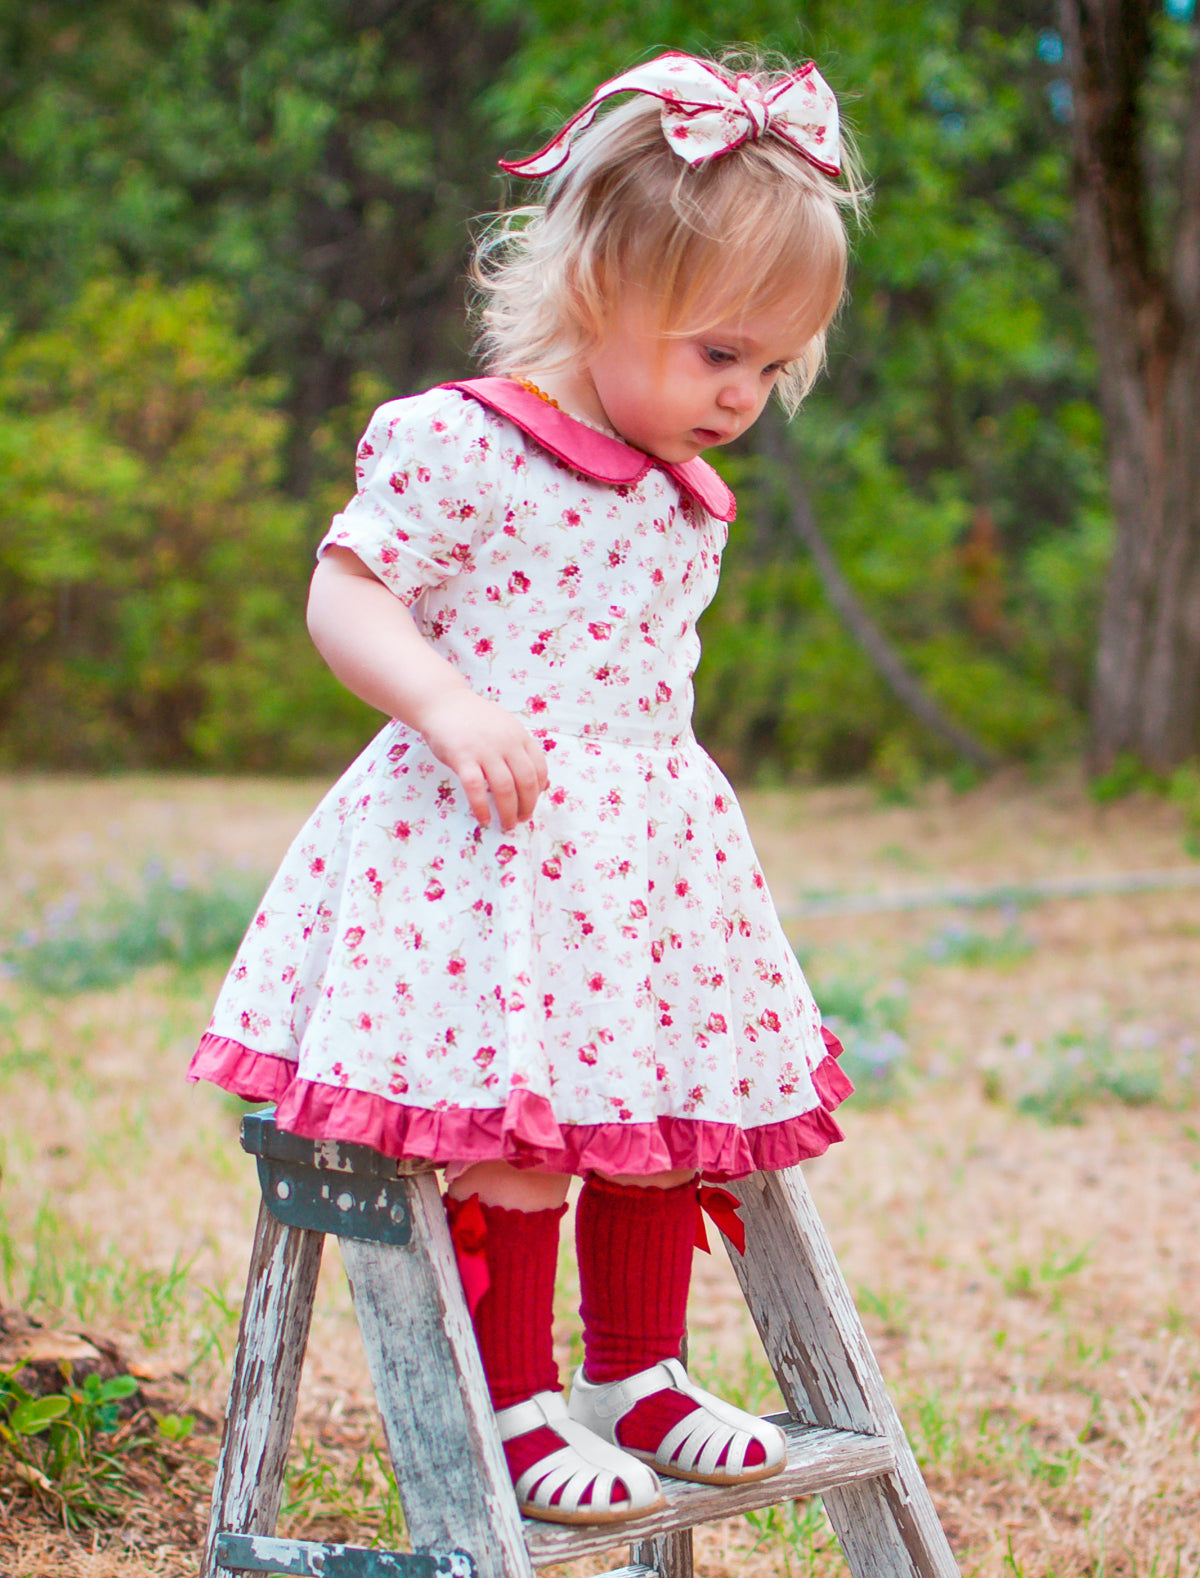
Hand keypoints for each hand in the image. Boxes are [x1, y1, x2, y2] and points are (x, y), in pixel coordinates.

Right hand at [415, 686, 548, 830]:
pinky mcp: (463, 758)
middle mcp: (506, 743)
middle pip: (526, 781)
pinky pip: (476, 788)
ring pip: (504, 788)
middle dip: (527, 806)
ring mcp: (485, 750)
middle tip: (522, 820)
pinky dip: (481, 807)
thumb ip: (522, 752)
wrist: (444, 703)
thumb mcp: (506, 729)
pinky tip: (484, 819)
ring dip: (508, 811)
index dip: (539, 790)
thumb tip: (544, 784)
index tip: (533, 802)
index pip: (539, 767)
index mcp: (519, 736)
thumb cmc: (475, 720)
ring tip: (506, 825)